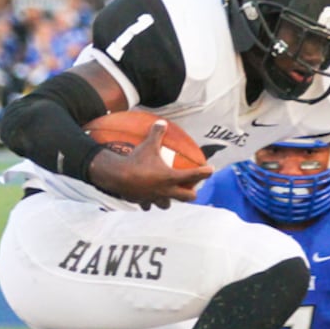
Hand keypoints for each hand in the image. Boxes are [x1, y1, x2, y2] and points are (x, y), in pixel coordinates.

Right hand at [87, 122, 211, 208]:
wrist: (118, 177)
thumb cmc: (136, 160)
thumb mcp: (148, 145)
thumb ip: (156, 134)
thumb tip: (162, 122)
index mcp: (171, 177)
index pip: (194, 175)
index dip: (205, 172)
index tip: (211, 170)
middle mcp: (166, 190)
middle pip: (186, 197)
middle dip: (191, 193)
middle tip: (191, 188)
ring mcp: (155, 198)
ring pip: (166, 205)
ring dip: (169, 200)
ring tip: (168, 195)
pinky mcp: (143, 202)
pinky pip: (148, 206)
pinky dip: (148, 203)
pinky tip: (147, 199)